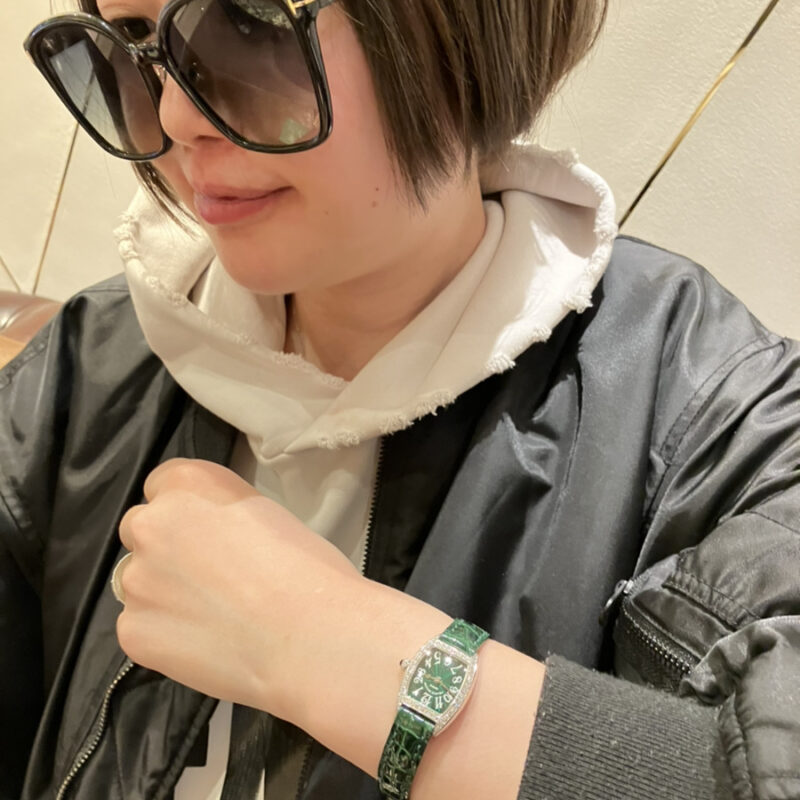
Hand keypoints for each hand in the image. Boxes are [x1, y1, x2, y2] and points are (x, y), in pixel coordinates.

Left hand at [115, 458, 363, 717]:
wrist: (307, 637)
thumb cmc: (305, 569)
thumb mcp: (265, 514)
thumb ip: (221, 516)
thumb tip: (213, 539)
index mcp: (188, 484)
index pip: (162, 483)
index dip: (186, 509)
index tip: (208, 531)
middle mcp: (151, 523)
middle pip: (142, 530)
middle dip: (166, 548)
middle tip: (209, 576)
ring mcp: (136, 580)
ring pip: (140, 582)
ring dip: (164, 593)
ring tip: (213, 617)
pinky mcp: (133, 632)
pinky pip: (141, 627)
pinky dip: (166, 636)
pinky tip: (206, 645)